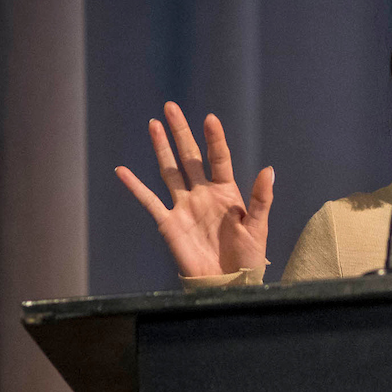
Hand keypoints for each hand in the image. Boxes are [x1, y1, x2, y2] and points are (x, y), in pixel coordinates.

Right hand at [115, 103, 273, 275]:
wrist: (228, 283)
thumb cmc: (248, 257)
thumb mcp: (258, 227)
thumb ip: (261, 199)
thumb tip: (268, 170)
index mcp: (226, 192)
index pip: (219, 158)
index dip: (214, 139)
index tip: (210, 118)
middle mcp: (203, 194)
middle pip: (189, 157)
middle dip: (180, 132)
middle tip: (171, 107)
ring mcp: (184, 207)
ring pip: (170, 171)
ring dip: (161, 148)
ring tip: (153, 124)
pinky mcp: (169, 223)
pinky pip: (149, 201)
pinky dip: (135, 186)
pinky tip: (123, 171)